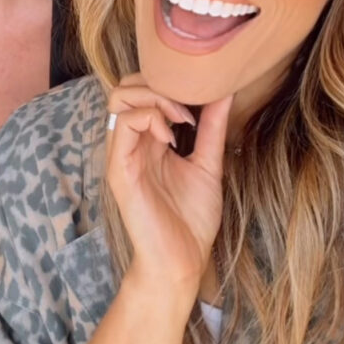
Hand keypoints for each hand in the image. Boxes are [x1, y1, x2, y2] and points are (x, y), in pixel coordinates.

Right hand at [106, 74, 231, 292]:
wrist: (182, 260)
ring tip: (179, 118)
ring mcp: (122, 155)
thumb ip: (212, 128)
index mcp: (148, 141)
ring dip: (153, 97)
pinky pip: (123, 125)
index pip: (141, 91)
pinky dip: (149, 118)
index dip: (167, 84)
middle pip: (124, 87)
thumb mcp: (208, 164)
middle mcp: (130, 144)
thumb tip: (224, 92)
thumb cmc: (191, 220)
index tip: (199, 103)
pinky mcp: (119, 169)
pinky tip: (170, 138)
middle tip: (186, 107)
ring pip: (119, 98)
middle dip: (157, 83)